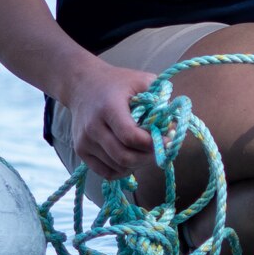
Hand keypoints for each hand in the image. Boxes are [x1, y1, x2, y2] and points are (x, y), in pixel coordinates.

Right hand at [52, 58, 156, 178]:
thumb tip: (173, 126)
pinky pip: (106, 173)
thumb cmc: (117, 83)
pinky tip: (131, 159)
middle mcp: (93, 127)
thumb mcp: (141, 81)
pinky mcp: (80, 151)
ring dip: (137, 164)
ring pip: (117, 167)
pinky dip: (122, 171)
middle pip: (124, 157)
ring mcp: (84, 141)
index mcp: (109, 108)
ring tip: (145, 151)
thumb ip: (160, 100)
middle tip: (159, 150)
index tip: (167, 139)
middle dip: (147, 157)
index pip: (131, 137)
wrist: (82, 84)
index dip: (153, 144)